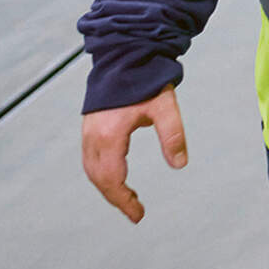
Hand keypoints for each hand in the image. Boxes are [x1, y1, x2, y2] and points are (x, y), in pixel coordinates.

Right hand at [81, 85, 186, 223]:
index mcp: (110, 134)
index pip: (113, 179)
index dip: (124, 200)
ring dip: (107, 186)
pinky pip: (91, 158)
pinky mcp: (89, 125)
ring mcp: (88, 130)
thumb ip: (173, 136)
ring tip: (128, 198)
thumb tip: (180, 164)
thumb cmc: (146, 79)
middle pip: (99, 178)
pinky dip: (101, 173)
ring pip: (92, 169)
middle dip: (115, 197)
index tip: (138, 215)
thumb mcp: (165, 107)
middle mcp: (93, 136)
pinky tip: (117, 175)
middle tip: (135, 211)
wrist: (125, 53)